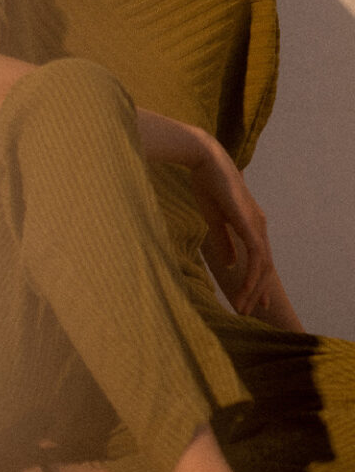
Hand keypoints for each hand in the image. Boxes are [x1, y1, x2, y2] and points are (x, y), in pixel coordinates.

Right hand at [189, 133, 273, 314]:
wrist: (204, 159)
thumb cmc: (207, 184)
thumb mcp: (214, 220)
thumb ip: (224, 242)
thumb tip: (232, 264)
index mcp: (251, 224)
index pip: (260, 259)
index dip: (256, 282)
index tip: (248, 302)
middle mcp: (259, 224)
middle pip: (266, 266)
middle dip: (256, 291)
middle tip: (245, 311)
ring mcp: (256, 222)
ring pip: (264, 264)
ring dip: (253, 288)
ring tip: (242, 306)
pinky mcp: (249, 221)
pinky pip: (256, 254)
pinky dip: (251, 274)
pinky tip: (242, 287)